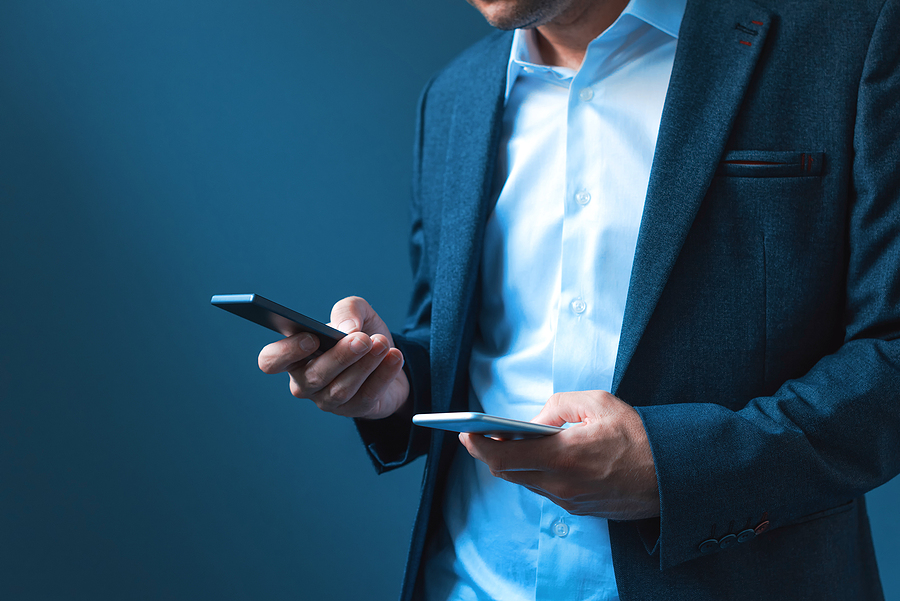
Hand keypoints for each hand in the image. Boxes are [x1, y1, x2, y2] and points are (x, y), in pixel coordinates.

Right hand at [257, 296, 408, 418]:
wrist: (390, 357)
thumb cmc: (361, 334)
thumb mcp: (356, 313)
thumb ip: (348, 310)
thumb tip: (348, 329)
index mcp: (294, 355)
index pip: (271, 361)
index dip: (286, 352)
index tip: (312, 338)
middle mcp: (306, 381)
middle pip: (314, 376)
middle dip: (340, 356)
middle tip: (362, 339)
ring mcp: (328, 400)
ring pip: (342, 388)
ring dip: (364, 364)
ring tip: (382, 344)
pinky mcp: (355, 410)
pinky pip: (367, 396)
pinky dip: (383, 375)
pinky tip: (394, 357)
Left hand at [459, 390, 659, 519]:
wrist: (674, 476)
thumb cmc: (639, 436)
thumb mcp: (598, 403)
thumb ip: (558, 405)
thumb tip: (534, 421)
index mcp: (563, 456)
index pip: (503, 457)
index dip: (478, 446)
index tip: (465, 433)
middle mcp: (561, 485)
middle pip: (509, 473)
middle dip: (490, 453)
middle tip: (479, 435)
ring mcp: (570, 501)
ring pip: (527, 481)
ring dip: (514, 463)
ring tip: (507, 441)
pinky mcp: (580, 508)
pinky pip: (547, 489)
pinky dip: (536, 472)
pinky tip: (538, 456)